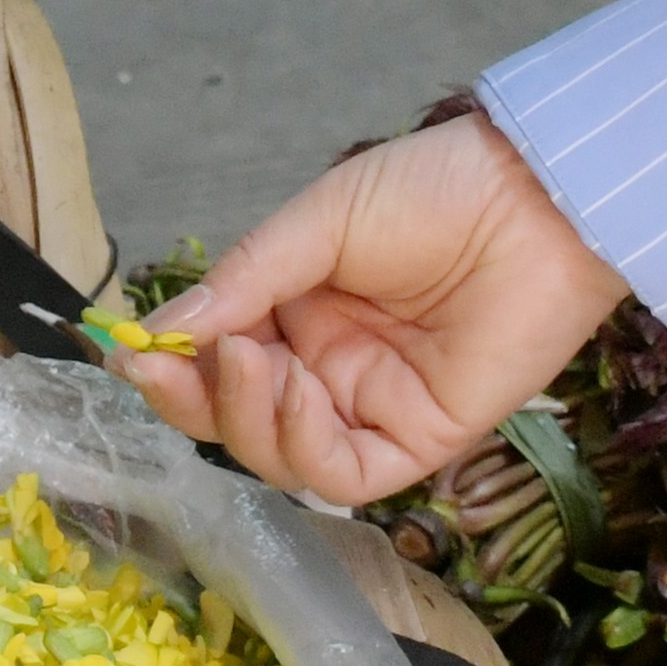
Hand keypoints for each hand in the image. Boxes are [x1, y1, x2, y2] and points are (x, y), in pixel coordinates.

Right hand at [130, 113, 633, 504]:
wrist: (536, 199)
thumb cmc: (437, 189)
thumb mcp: (320, 221)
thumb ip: (244, 280)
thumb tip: (159, 331)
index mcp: (300, 312)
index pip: (218, 362)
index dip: (171, 368)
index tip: (130, 356)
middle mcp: (330, 368)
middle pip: (238, 420)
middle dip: (195, 399)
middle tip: (167, 367)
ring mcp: (372, 408)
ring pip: (281, 456)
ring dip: (247, 417)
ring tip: (249, 359)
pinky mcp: (420, 441)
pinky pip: (344, 476)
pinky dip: (303, 446)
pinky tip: (294, 392)